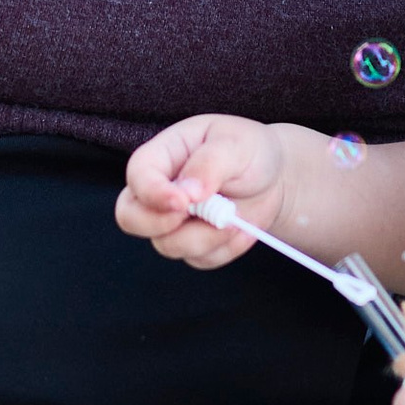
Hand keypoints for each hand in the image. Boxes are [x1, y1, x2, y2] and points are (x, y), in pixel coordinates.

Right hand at [117, 114, 288, 267]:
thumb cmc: (250, 151)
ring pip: (168, 245)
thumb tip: (188, 191)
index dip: (152, 193)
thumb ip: (209, 163)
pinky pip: (199, 259)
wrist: (274, 180)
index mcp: (162, 155)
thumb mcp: (236, 145)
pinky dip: (226, 249)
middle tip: (203, 215)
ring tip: (237, 216)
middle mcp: (159, 190)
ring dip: (208, 237)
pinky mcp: (191, 245)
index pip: (138, 175)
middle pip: (130, 218)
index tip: (183, 203)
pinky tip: (243, 228)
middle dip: (160, 225)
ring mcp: (172, 221)